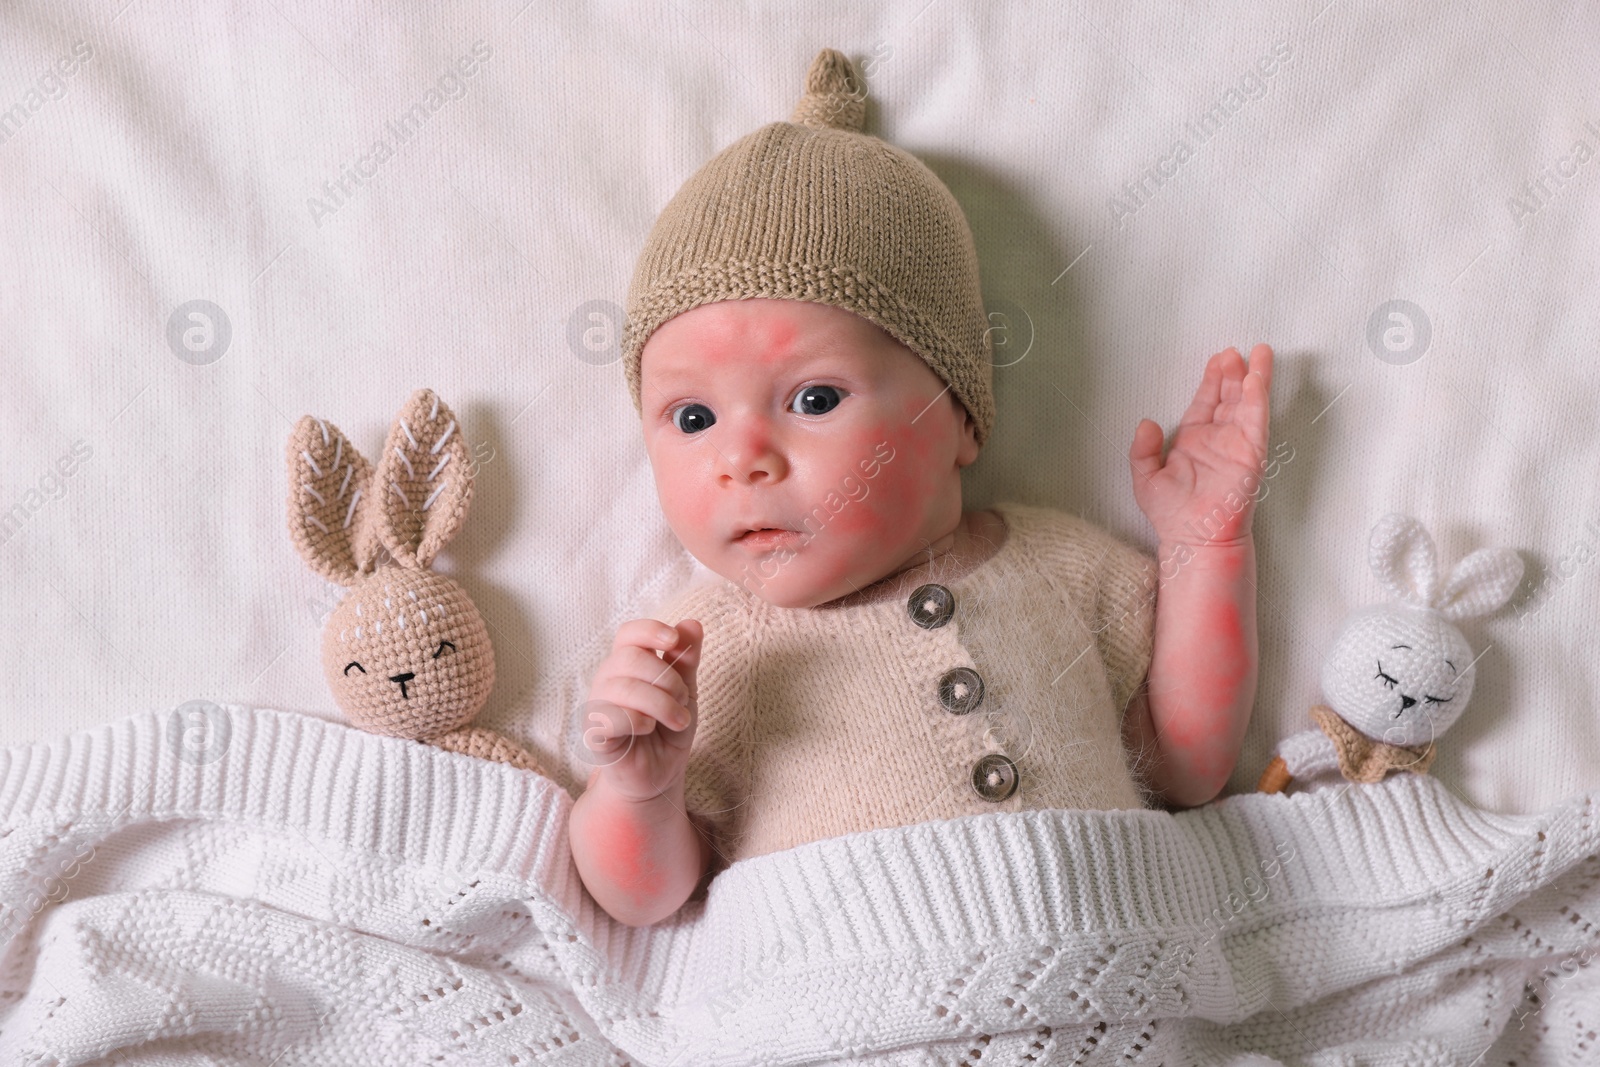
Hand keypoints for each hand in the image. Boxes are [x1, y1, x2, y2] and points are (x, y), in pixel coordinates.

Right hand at [581, 618, 702, 803]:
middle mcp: (608, 680)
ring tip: (678, 721)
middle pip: (630, 657)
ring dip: (661, 703)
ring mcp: (598, 706)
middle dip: (666, 678)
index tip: (673, 641)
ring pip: (624, 687)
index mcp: (629, 665)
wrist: (661, 775)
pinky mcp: (594, 734)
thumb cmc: (668, 730)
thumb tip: (692, 623)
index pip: (629, 633)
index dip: (649, 630)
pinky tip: (648, 729)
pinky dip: (637, 720)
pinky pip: (610, 716)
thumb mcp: (685, 692)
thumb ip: (686, 660)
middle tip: (682, 700)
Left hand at [1129, 344, 1272, 546]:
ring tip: (1258, 353)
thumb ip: (1141, 449)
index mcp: (1193, 440)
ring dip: (1252, 379)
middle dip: (1232, 373)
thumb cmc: (1171, 514)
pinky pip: (1256, 422)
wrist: (1193, 539)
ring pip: (1247, 404)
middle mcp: (1217, 439)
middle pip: (1228, 396)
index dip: (1211, 380)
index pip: (1205, 402)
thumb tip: (1146, 422)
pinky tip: (1257, 380)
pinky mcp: (1251, 454)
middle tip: (1233, 351)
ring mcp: (1237, 445)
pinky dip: (1257, 400)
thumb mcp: (1144, 478)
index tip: (1217, 359)